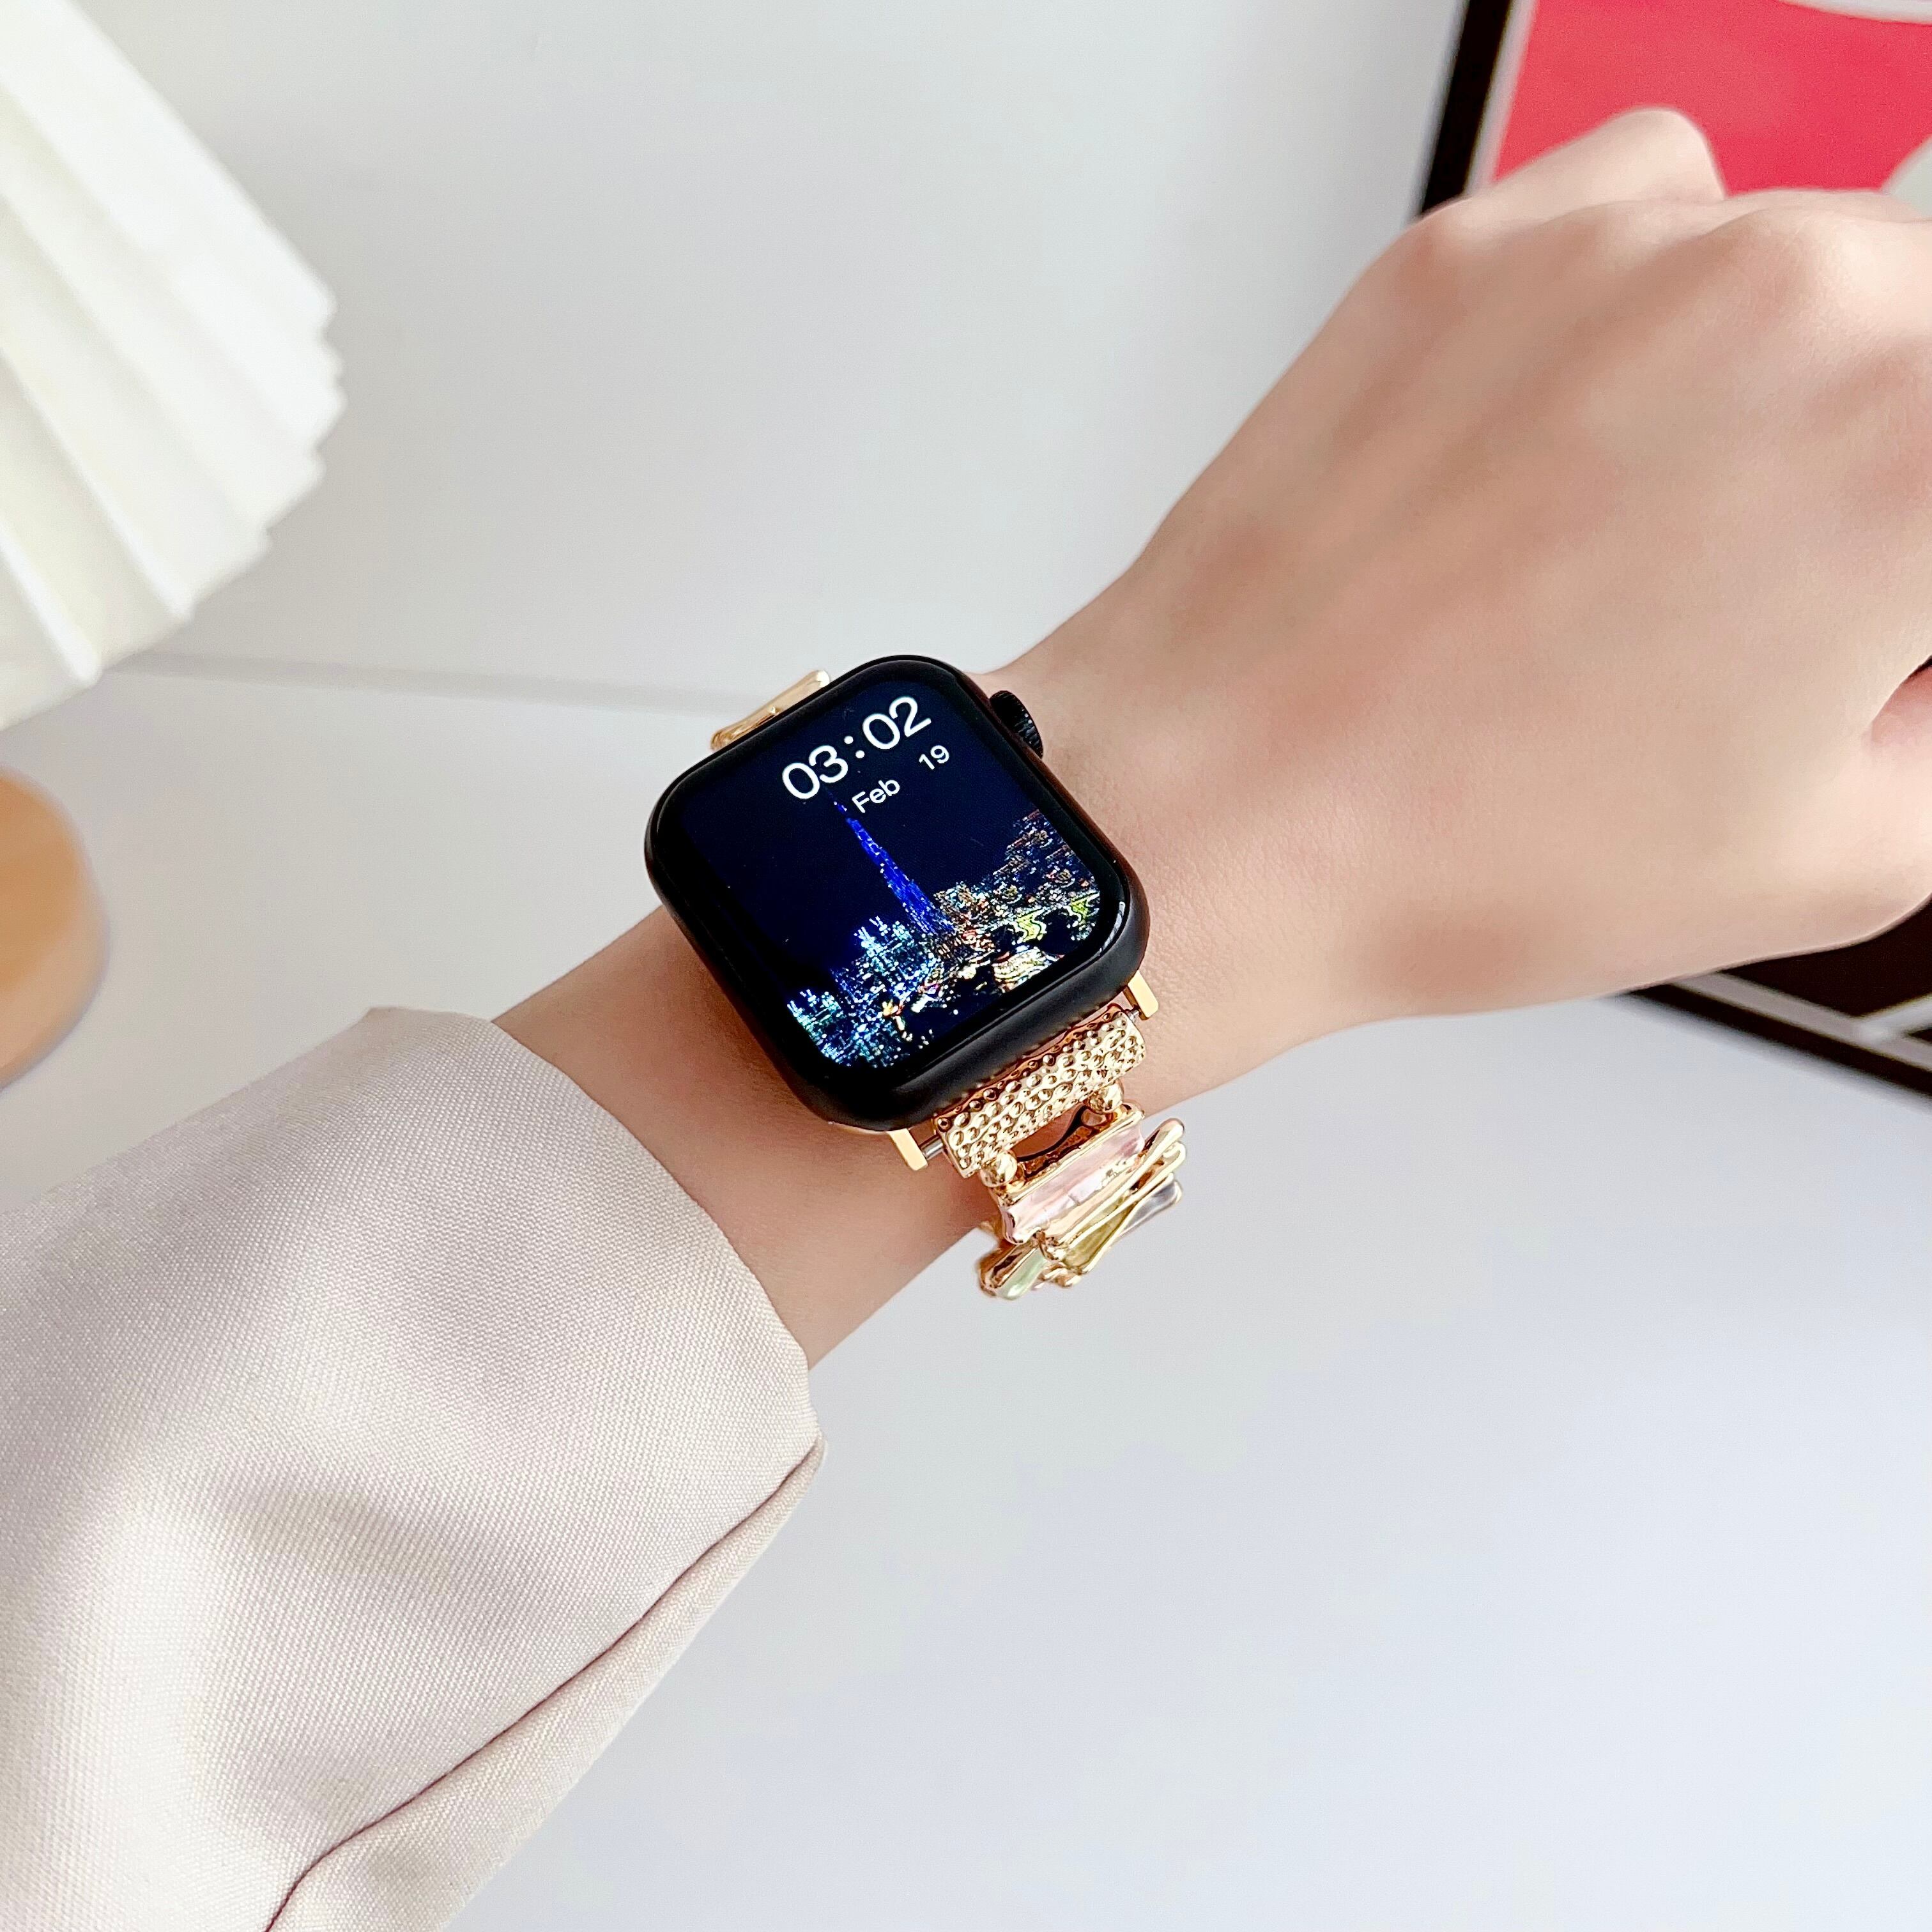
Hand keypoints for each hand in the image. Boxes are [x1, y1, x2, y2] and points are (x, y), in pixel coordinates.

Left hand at [1008, 110, 1931, 1102]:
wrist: (1223, 814)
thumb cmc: (1471, 845)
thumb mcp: (1841, 854)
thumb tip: (1920, 651)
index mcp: (1919, 440)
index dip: (1911, 579)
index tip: (1875, 619)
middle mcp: (1790, 292)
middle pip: (1923, 339)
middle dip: (1886, 465)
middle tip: (1780, 602)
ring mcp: (1617, 249)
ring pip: (1801, 266)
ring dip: (1776, 378)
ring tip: (1645, 544)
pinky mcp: (1477, 246)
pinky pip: (1648, 208)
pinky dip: (1650, 296)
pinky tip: (1578, 438)